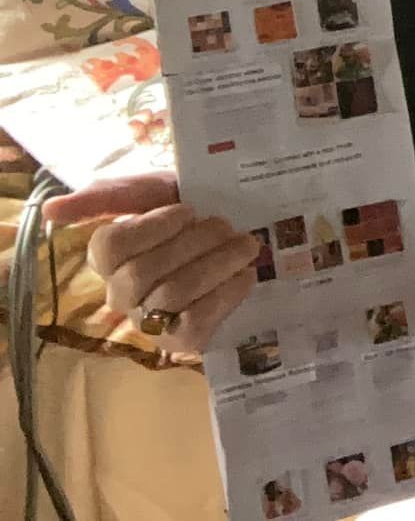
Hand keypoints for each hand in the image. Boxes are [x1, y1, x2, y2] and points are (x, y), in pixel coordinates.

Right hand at [44, 172, 260, 355]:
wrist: (238, 230)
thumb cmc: (186, 209)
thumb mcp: (151, 190)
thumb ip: (106, 195)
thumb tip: (50, 209)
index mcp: (109, 257)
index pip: (109, 248)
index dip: (152, 227)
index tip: (187, 211)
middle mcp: (122, 293)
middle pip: (143, 274)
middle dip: (194, 243)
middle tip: (226, 226)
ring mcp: (150, 321)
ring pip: (174, 294)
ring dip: (218, 264)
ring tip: (247, 244)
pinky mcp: (182, 341)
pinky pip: (197, 322)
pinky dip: (227, 293)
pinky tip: (246, 274)